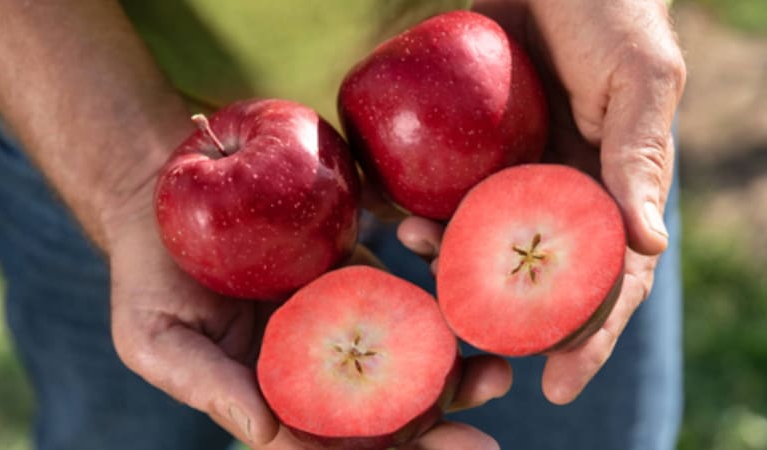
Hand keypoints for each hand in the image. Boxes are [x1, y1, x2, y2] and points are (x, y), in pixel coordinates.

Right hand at [105, 184, 510, 449]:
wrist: (170, 197)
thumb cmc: (151, 272)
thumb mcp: (155, 335)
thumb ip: (206, 385)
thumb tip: (265, 433)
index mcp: (271, 395)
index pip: (326, 445)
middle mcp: (313, 367)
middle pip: (379, 415)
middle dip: (431, 434)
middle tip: (483, 446)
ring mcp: (339, 321)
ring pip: (402, 363)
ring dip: (451, 378)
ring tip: (496, 376)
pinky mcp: (356, 275)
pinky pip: (403, 301)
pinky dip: (435, 309)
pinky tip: (467, 304)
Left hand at [399, 0, 685, 403]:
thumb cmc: (613, 14)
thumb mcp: (641, 80)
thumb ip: (640, 159)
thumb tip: (648, 245)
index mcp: (606, 195)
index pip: (605, 282)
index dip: (588, 337)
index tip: (559, 386)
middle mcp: (552, 196)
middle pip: (528, 278)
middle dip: (500, 318)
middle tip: (466, 344)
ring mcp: (502, 176)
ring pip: (472, 241)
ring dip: (445, 260)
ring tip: (418, 249)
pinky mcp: (461, 151)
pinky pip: (434, 191)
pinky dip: (413, 207)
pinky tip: (393, 213)